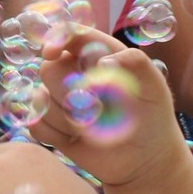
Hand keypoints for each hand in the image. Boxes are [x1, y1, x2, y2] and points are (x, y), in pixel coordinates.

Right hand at [33, 28, 185, 185]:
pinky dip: (55, 135)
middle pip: (49, 69)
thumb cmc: (153, 117)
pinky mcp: (52, 126)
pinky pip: (37, 124)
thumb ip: (136, 63)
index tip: (51, 53)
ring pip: (41, 98)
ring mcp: (61, 100)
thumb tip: (102, 63)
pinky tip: (76, 141)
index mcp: (98, 54)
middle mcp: (75, 73)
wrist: (146, 158)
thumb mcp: (155, 86)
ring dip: (68, 119)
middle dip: (70, 93)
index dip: (56, 39)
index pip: (70, 35)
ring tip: (95, 129)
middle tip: (99, 109)